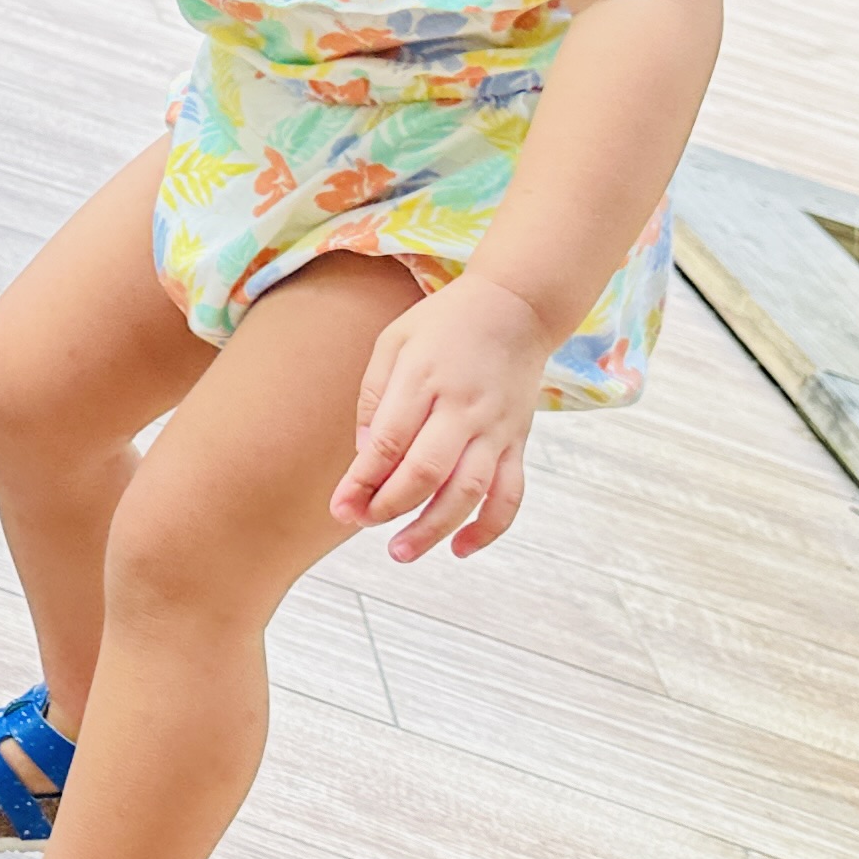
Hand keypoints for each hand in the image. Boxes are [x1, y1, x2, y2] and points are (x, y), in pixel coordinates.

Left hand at [332, 276, 553, 559]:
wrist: (517, 307)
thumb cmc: (445, 324)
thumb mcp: (394, 342)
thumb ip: (375, 397)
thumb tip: (366, 455)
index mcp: (425, 379)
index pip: (390, 442)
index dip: (362, 481)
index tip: (340, 507)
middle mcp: (464, 408)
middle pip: (427, 472)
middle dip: (389, 507)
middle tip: (361, 524)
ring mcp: (496, 428)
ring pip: (469, 492)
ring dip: (434, 528)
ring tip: (401, 551)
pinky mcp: (518, 441)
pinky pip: (511, 494)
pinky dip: (490, 528)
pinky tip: (460, 548)